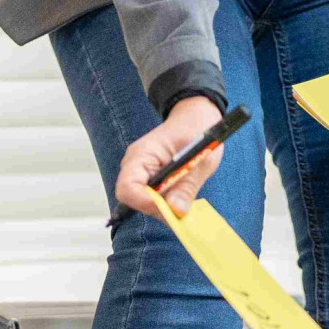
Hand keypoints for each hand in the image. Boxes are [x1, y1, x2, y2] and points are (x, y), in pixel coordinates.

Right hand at [116, 94, 227, 216]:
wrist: (196, 117)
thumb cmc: (197, 131)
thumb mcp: (200, 160)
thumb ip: (186, 188)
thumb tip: (175, 211)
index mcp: (142, 154)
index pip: (128, 189)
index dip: (147, 204)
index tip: (171, 209)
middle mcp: (134, 165)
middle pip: (134, 199)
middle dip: (158, 208)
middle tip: (182, 209)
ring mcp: (139, 172)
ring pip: (142, 202)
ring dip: (163, 206)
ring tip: (183, 198)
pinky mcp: (148, 178)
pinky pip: (150, 197)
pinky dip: (165, 202)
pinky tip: (179, 195)